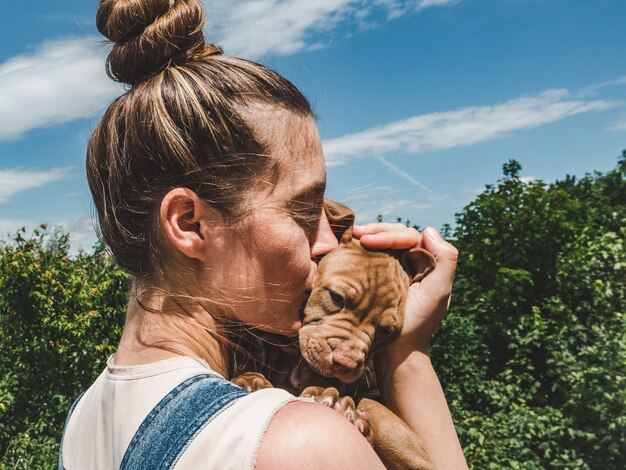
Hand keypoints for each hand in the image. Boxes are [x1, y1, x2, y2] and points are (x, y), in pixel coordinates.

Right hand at [352, 224, 458, 355]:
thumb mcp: (438, 292)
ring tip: (352, 235)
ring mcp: (392, 270)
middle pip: (395, 235)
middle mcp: (410, 263)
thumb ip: (445, 260)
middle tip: (357, 233)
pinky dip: (361, 248)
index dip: (389, 234)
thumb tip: (428, 230)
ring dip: (368, 235)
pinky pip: (371, 257)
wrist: (396, 351)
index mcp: (426, 263)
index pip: (408, 237)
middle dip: (377, 230)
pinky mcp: (376, 279)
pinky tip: (350, 246)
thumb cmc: (418, 323)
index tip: (368, 240)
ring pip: (382, 242)